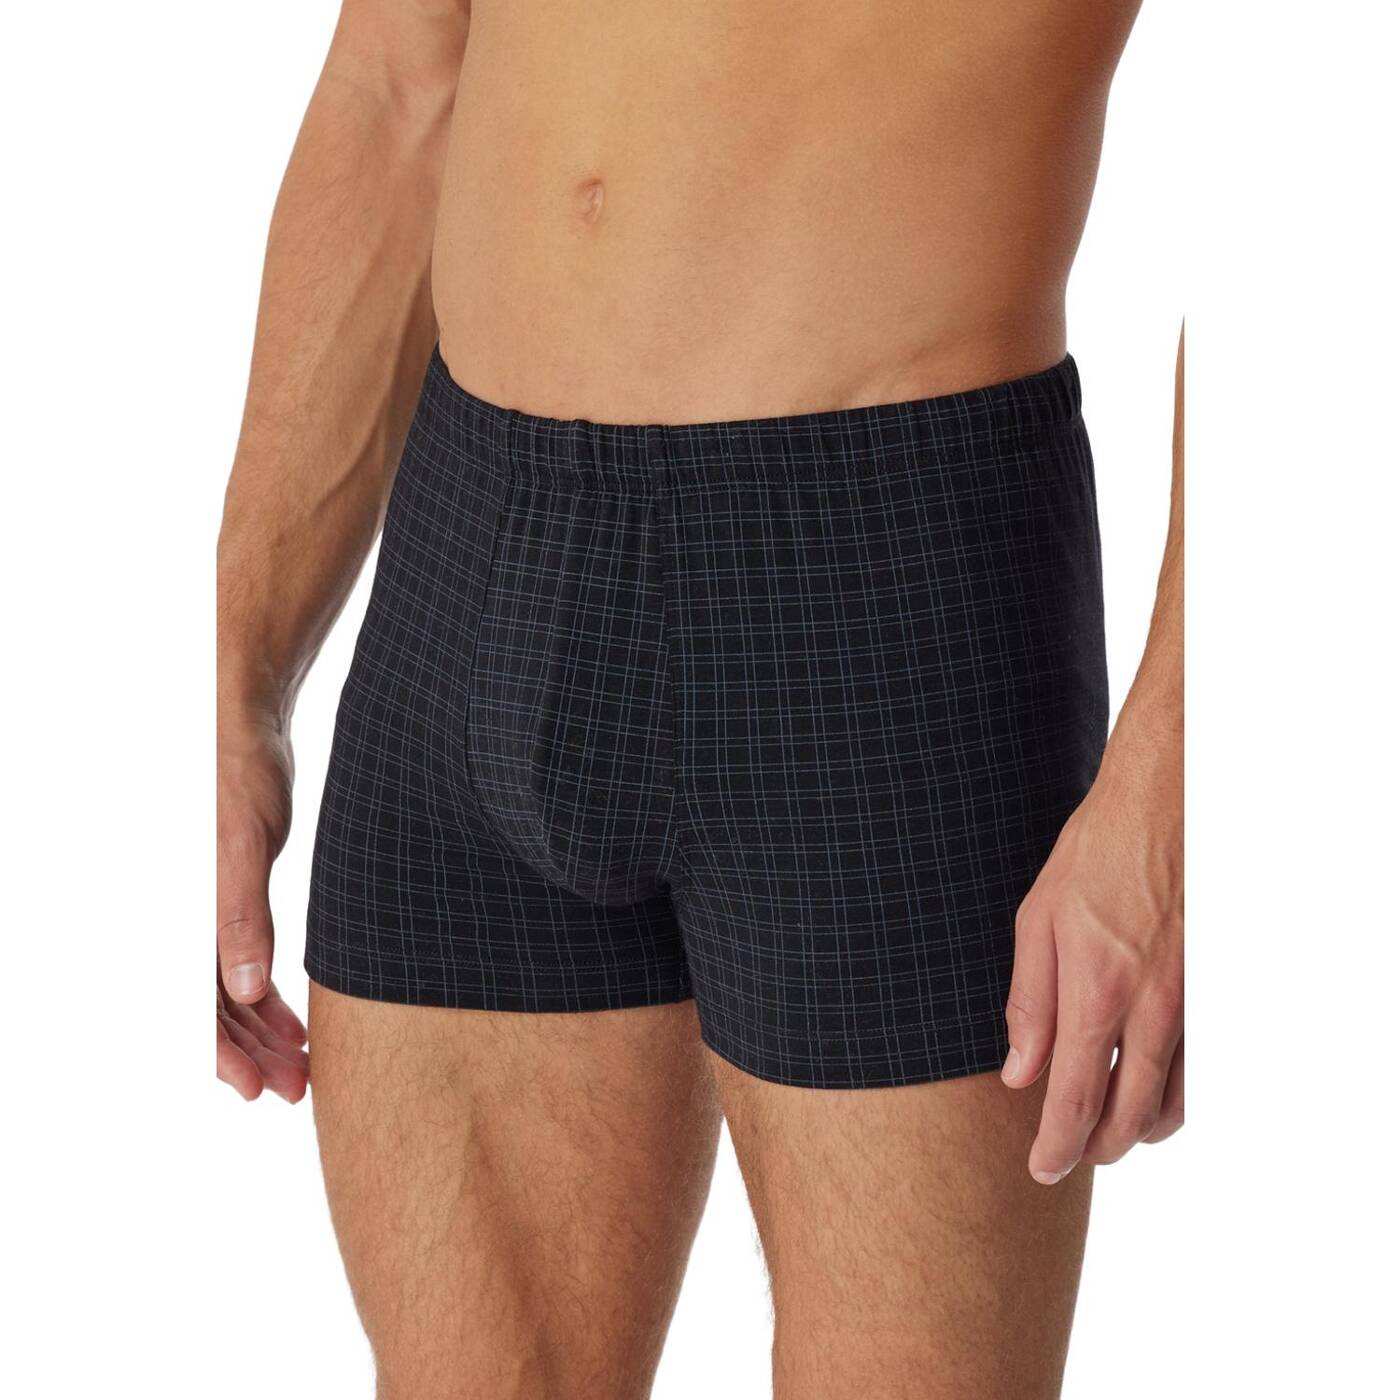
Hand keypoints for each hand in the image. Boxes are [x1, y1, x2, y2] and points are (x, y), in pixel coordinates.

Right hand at [217, 723, 307, 1101]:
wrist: (247, 730)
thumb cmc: (239, 775)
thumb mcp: (244, 844)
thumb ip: (240, 915)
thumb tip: (245, 990)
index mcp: (177, 914)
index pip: (189, 1004)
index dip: (223, 1053)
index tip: (257, 1089)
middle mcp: (183, 922)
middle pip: (210, 1010)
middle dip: (252, 1054)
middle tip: (297, 1089)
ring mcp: (203, 916)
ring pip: (228, 995)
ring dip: (263, 1035)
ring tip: (304, 1068)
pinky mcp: (228, 904)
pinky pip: (240, 967)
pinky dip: (267, 1000)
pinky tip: (296, 1026)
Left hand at [1002, 745, 1183, 1181]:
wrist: (1163, 812)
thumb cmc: (1092, 858)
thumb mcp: (1037, 922)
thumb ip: (1029, 1004)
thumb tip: (1018, 1073)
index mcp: (1097, 993)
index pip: (1076, 1100)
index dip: (1056, 1146)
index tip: (1039, 1170)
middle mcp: (1151, 1011)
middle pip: (1128, 1116)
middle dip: (1095, 1149)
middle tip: (1065, 1159)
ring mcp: (1190, 1006)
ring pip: (1172, 1103)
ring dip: (1137, 1132)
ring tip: (1104, 1135)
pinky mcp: (1212, 994)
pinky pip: (1198, 1071)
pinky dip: (1173, 1099)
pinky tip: (1150, 1096)